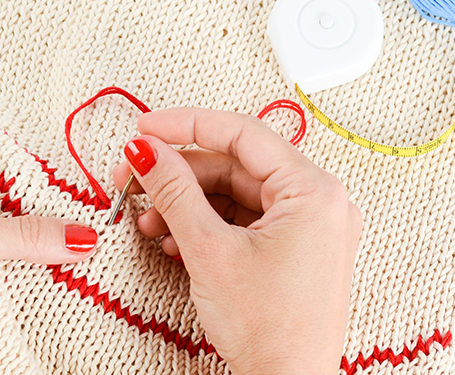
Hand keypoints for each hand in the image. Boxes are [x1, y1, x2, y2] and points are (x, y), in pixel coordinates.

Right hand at [113, 108, 361, 374]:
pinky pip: (248, 222)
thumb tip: (148, 150)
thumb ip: (175, 191)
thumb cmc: (269, 329)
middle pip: (237, 167)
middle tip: (135, 179)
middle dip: (181, 176)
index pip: (243, 135)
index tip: (147, 128)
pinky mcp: (297, 250)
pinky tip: (176, 240)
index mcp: (314, 192)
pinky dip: (210, 227)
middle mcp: (320, 203)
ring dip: (190, 204)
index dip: (188, 125)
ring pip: (238, 195)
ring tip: (150, 221)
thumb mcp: (210, 250)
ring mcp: (310, 228)